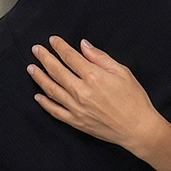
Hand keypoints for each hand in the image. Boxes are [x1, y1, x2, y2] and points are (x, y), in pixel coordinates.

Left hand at [28, 37, 160, 153]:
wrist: (138, 129)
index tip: (52, 40)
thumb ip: (99, 57)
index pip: (69, 57)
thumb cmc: (134, 99)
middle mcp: (81, 92)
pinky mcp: (77, 122)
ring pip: (52, 90)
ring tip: (31, 68)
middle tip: (36, 49)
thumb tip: (83, 45)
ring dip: (40, 77)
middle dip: (44, 58)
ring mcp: (77, 109)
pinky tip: (38, 96)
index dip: (59, 46)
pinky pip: (56, 112)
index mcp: (93, 76)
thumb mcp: (121, 71)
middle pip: (56, 71)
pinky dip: (45, 104)